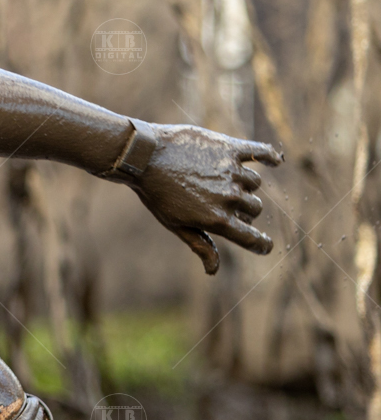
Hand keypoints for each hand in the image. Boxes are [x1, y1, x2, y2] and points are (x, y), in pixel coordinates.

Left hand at [132, 123, 282, 274]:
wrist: (144, 157)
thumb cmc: (157, 194)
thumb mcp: (175, 224)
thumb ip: (200, 245)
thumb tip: (213, 271)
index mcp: (217, 220)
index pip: (253, 239)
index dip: (262, 245)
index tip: (265, 246)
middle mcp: (229, 197)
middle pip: (255, 209)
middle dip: (244, 209)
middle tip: (220, 201)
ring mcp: (231, 172)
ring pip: (255, 183)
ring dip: (244, 184)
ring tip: (219, 179)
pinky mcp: (230, 148)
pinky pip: (260, 152)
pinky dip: (270, 156)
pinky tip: (275, 161)